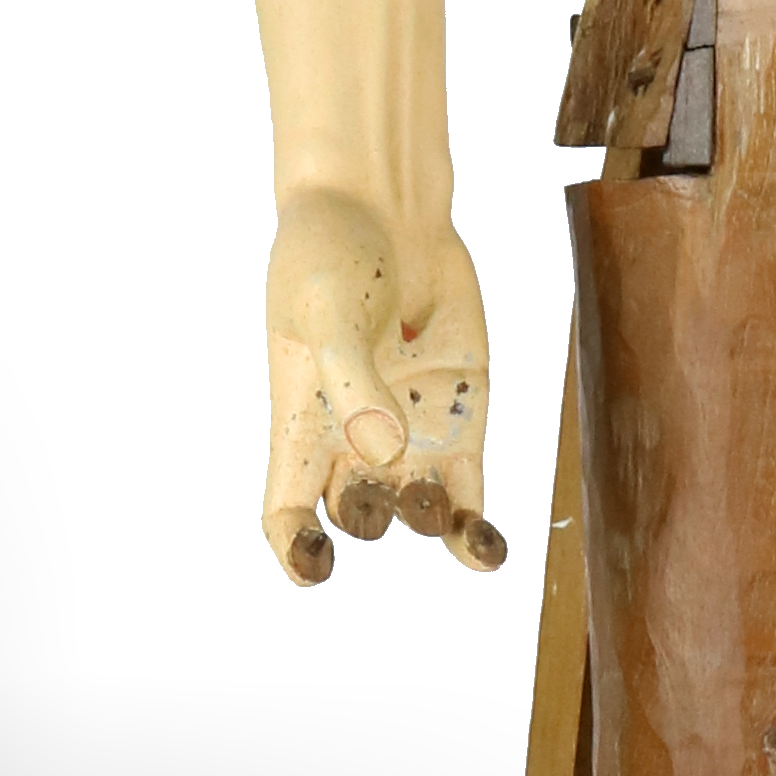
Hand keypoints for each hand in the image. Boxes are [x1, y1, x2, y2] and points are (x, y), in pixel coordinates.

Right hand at [263, 182, 503, 588]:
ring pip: (415, 513)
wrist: (384, 207)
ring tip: (438, 504)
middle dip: (369, 516)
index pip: (286, 509)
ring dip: (427, 521)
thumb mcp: (328, 312)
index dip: (295, 549)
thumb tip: (385, 452)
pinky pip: (469, 495)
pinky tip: (489, 551)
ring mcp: (410, 435)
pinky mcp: (461, 420)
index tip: (317, 568)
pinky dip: (478, 531)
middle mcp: (352, 441)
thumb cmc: (331, 254)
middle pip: (356, 515)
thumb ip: (354, 380)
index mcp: (301, 423)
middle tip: (383, 480)